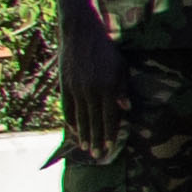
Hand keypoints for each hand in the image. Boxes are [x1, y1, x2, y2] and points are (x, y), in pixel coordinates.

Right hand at [56, 25, 121, 162]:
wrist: (81, 35)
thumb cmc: (107, 51)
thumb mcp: (120, 67)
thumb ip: (122, 89)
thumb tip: (126, 109)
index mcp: (107, 87)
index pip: (109, 116)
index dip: (109, 133)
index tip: (110, 147)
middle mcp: (90, 91)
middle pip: (93, 121)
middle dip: (96, 140)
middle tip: (97, 156)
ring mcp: (75, 89)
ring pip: (79, 117)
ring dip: (83, 134)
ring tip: (85, 148)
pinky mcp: (65, 86)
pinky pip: (67, 108)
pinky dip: (70, 121)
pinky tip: (73, 131)